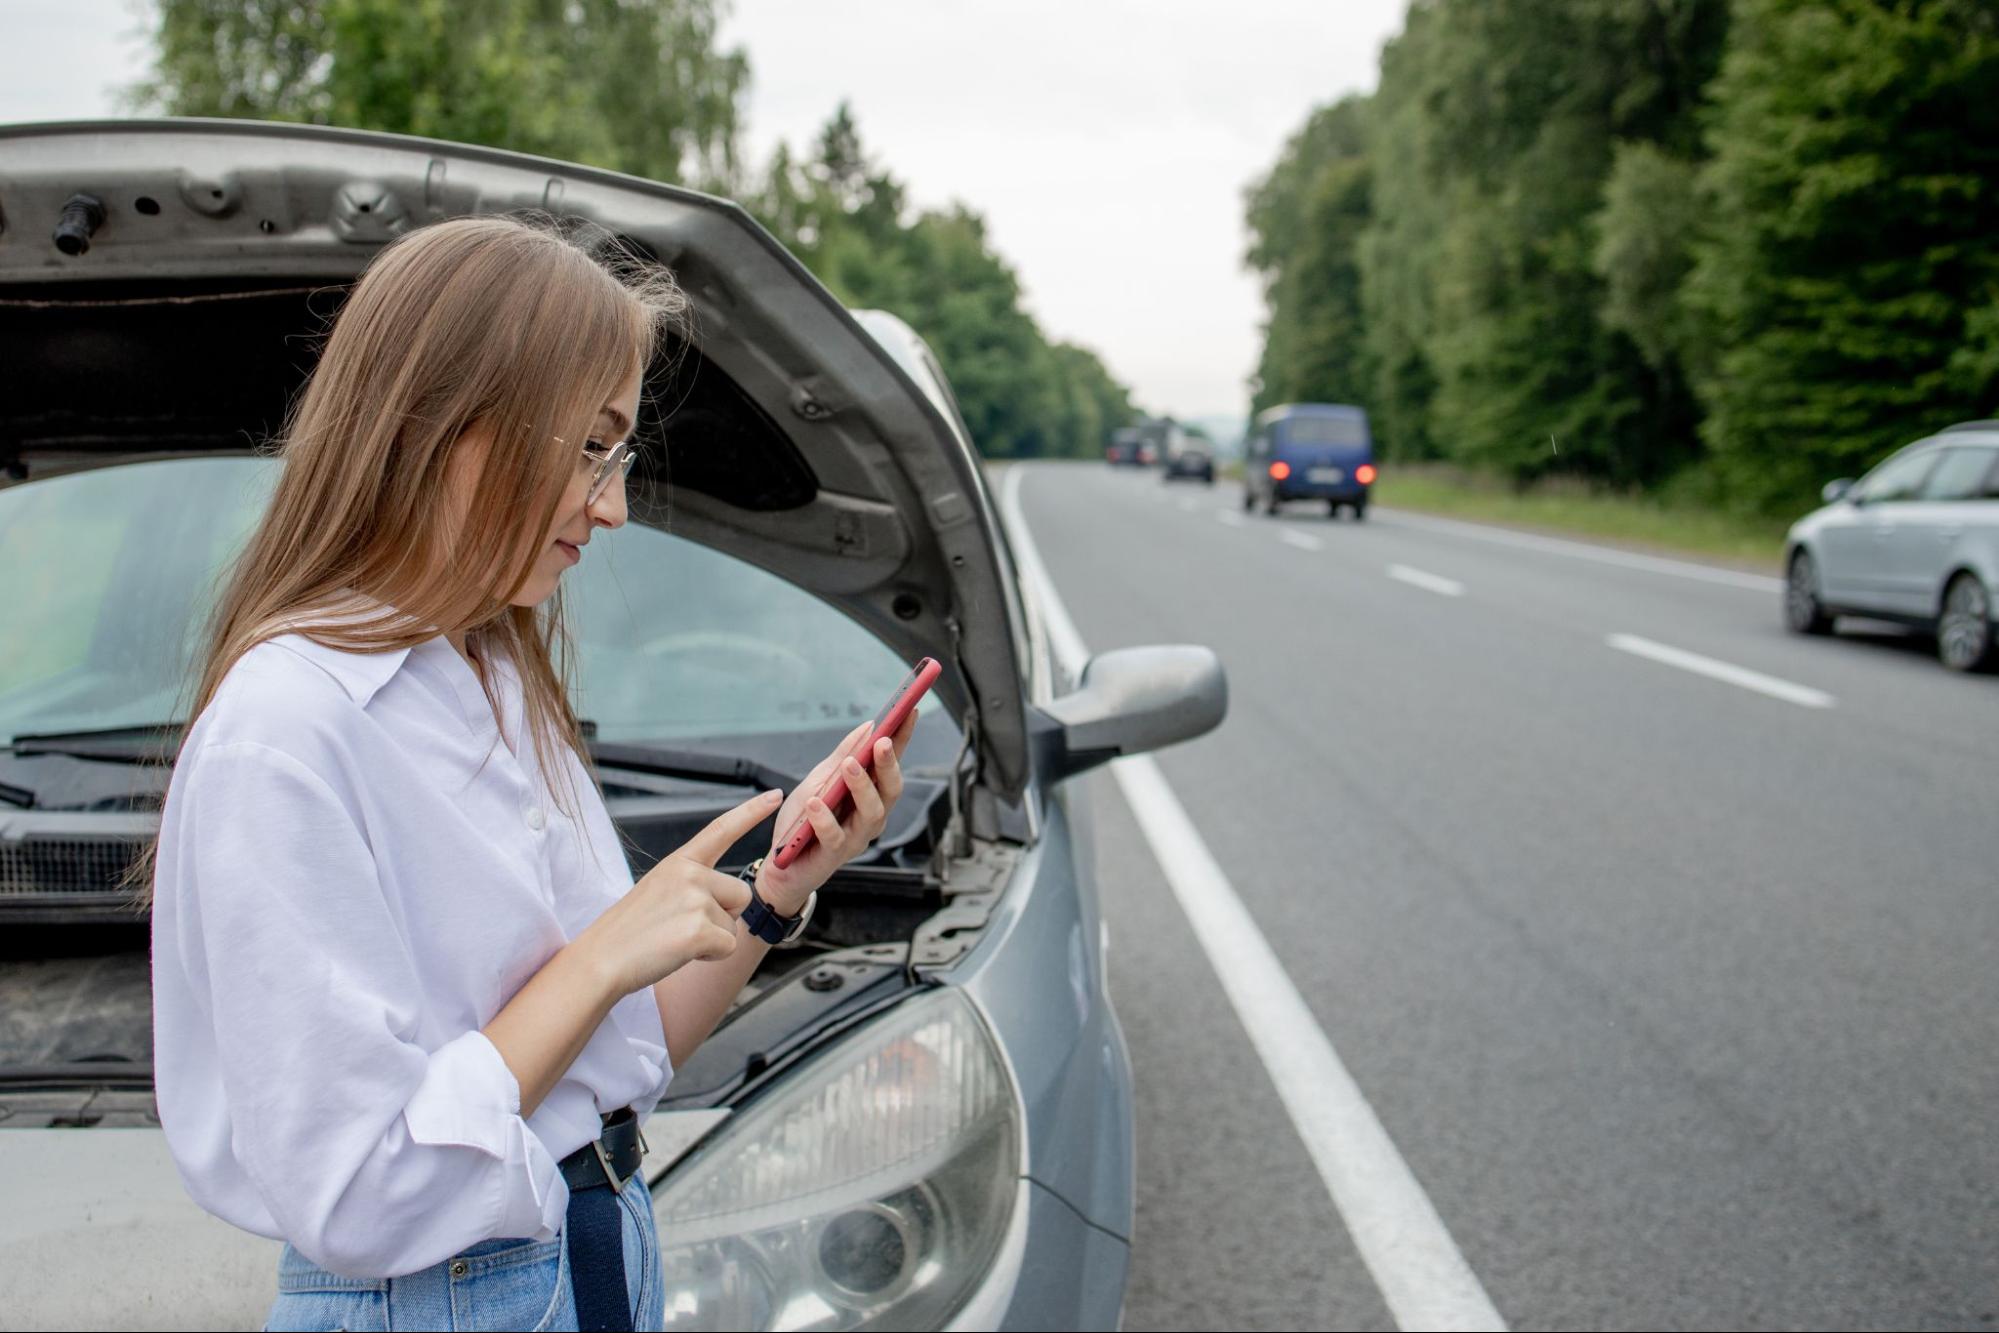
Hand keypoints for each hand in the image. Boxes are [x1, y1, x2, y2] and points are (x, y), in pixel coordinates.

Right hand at [577, 788, 778, 993]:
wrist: (600, 960)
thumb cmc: (628, 933)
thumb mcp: (658, 891)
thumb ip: (693, 886)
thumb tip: (729, 899)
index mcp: (679, 862)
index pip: (721, 829)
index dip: (751, 812)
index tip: (776, 795)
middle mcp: (690, 873)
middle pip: (741, 894)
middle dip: (723, 916)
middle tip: (681, 926)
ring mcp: (695, 899)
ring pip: (734, 924)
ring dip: (713, 938)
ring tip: (675, 939)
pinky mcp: (700, 929)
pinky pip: (728, 947)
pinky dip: (710, 956)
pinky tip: (679, 952)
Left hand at [758, 710, 916, 912]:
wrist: (783, 865)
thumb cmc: (804, 823)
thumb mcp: (820, 780)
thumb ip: (842, 755)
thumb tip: (868, 726)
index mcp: (870, 796)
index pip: (890, 763)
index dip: (903, 738)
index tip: (910, 711)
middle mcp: (870, 817)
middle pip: (891, 790)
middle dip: (889, 764)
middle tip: (881, 741)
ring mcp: (856, 838)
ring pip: (872, 813)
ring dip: (862, 786)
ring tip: (849, 765)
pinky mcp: (834, 855)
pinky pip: (834, 836)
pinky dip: (825, 818)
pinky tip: (817, 803)